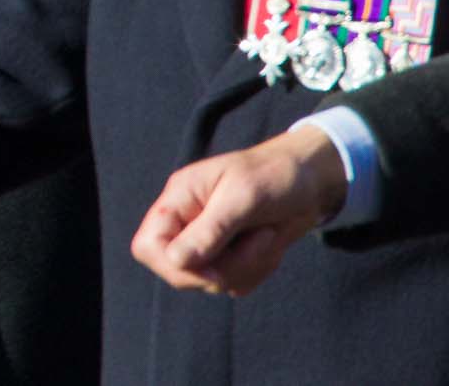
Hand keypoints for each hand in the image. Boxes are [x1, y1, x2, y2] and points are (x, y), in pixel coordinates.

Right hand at [129, 125, 346, 296]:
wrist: (312, 179)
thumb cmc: (274, 176)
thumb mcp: (243, 198)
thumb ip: (209, 230)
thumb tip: (174, 261)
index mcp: (179, 200)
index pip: (147, 245)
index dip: (173, 264)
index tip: (212, 266)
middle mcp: (187, 223)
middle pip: (181, 271)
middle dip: (225, 266)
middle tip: (259, 241)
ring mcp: (209, 242)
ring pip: (213, 282)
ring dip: (249, 266)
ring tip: (268, 235)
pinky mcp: (232, 256)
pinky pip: (236, 283)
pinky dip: (260, 270)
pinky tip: (271, 243)